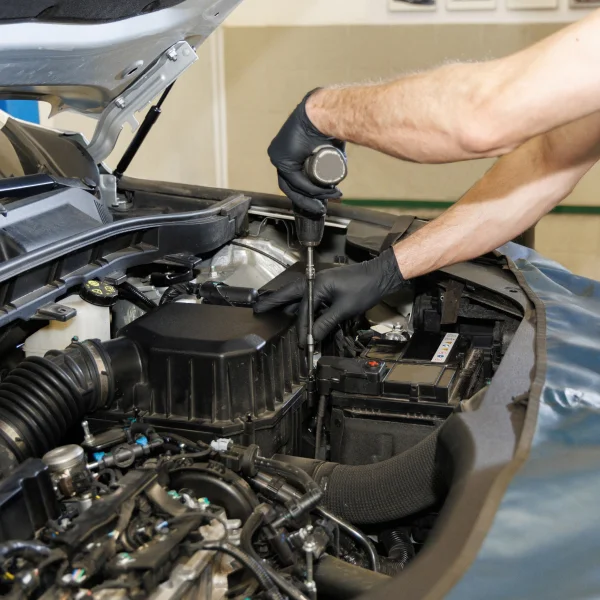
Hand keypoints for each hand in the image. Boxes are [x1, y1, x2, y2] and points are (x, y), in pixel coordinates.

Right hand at [254, 249, 405, 344]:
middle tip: (258, 308)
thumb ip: (326, 323)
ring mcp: (322, 283)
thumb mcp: (345, 309)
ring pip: (299, 295)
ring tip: (272, 309)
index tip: (302, 343)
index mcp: (318, 285)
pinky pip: (310, 296)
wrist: (380, 275)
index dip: (302, 328)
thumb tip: (313, 336)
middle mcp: (316, 282)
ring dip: (287, 303)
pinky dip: (302, 305)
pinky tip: (298, 312)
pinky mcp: (329, 286)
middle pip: (290, 294)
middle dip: (274, 302)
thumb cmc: (364, 288)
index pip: (304, 310)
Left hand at [268, 90, 345, 216]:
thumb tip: (335, 173)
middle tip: (320, 208)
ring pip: (293, 185)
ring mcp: (278, 157)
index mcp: (288, 153)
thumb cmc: (328, 126)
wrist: (322, 114)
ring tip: (327, 200)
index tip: (321, 202)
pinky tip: (322, 193)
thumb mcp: (328, 149)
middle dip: (308, 199)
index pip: (295, 180)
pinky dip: (309, 188)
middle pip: (292, 185)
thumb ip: (329, 159)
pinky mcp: (282, 160)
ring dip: (311, 196)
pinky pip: (295, 180)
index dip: (308, 193)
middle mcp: (280, 155)